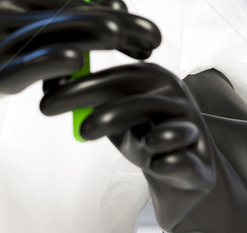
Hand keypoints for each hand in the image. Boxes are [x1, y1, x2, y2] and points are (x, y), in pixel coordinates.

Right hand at [0, 0, 160, 154]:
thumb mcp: (23, 38)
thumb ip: (63, 22)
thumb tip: (114, 7)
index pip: (64, 0)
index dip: (105, 9)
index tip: (140, 25)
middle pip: (62, 14)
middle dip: (111, 23)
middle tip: (151, 36)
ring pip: (45, 34)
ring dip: (89, 34)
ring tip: (126, 39)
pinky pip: (17, 66)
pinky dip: (48, 61)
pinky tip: (78, 60)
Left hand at [40, 62, 220, 231]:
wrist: (185, 170)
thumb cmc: (143, 134)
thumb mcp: (115, 113)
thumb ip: (89, 99)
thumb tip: (48, 81)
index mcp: (152, 79)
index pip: (116, 76)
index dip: (80, 84)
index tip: (46, 100)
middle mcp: (173, 97)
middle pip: (136, 96)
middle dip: (95, 102)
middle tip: (58, 115)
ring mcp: (190, 127)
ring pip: (165, 125)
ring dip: (126, 124)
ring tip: (87, 132)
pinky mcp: (200, 160)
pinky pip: (184, 159)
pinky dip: (168, 161)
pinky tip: (155, 162)